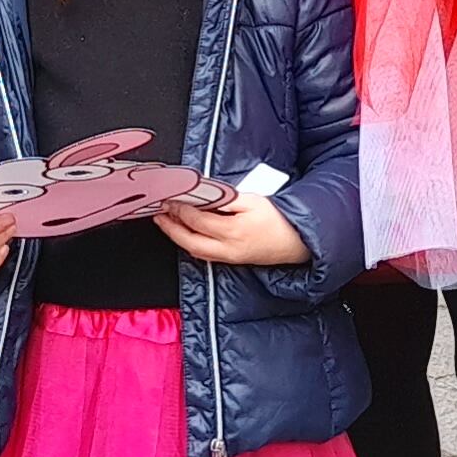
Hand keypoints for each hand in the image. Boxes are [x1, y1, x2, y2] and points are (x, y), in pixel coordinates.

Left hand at [157, 189, 307, 266]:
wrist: (297, 241)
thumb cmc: (279, 218)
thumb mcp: (253, 200)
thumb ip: (226, 199)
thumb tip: (203, 196)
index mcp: (233, 231)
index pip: (197, 220)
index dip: (180, 210)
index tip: (170, 199)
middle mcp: (228, 248)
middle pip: (190, 241)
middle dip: (170, 228)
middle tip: (158, 214)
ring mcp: (229, 257)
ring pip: (195, 251)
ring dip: (177, 237)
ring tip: (166, 223)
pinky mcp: (233, 260)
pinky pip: (204, 255)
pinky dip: (190, 244)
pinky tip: (185, 235)